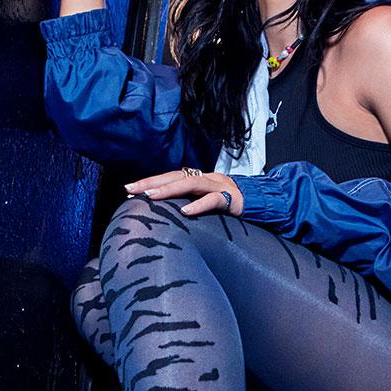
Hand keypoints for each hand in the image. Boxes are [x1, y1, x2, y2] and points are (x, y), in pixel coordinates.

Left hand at [125, 168, 243, 217]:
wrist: (262, 203)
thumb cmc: (230, 206)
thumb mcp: (205, 203)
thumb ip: (188, 203)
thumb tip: (164, 214)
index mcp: (198, 179)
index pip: (170, 177)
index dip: (149, 182)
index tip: (128, 190)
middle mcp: (206, 178)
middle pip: (175, 176)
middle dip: (151, 182)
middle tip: (131, 189)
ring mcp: (219, 186)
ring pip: (191, 184)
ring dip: (169, 190)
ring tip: (151, 197)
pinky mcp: (231, 199)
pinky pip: (213, 200)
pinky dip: (199, 205)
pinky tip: (185, 212)